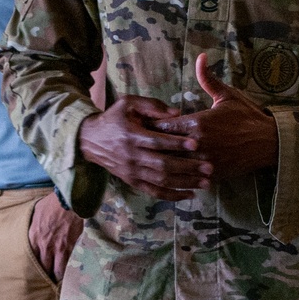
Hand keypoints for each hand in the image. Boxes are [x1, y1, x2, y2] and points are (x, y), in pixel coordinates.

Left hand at [28, 192, 83, 282]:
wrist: (67, 201)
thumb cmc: (51, 205)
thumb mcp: (35, 216)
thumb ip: (33, 229)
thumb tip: (33, 235)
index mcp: (33, 239)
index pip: (31, 260)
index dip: (35, 268)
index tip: (37, 272)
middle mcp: (44, 247)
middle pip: (44, 268)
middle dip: (46, 275)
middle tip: (48, 280)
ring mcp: (58, 248)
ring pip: (57, 270)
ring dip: (57, 276)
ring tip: (59, 281)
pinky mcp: (70, 247)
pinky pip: (67, 263)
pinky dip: (68, 269)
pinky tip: (69, 273)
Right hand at [77, 94, 209, 199]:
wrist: (89, 140)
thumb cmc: (113, 118)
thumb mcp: (128, 104)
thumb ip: (151, 106)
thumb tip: (177, 113)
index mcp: (131, 136)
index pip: (156, 142)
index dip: (176, 144)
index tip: (196, 144)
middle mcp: (131, 157)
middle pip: (162, 165)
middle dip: (188, 167)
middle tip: (209, 166)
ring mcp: (132, 172)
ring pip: (161, 181)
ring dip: (185, 183)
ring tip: (205, 182)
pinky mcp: (132, 182)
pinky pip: (154, 192)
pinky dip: (172, 196)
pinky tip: (189, 195)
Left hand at [150, 53, 279, 182]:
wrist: (269, 142)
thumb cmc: (247, 116)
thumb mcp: (227, 96)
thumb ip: (208, 79)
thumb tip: (200, 57)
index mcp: (197, 123)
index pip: (162, 126)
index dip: (152, 126)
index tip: (146, 125)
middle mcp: (197, 144)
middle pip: (163, 147)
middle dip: (154, 145)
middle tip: (144, 143)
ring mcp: (204, 162)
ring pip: (173, 165)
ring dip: (165, 161)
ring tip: (155, 158)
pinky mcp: (211, 175)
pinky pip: (188, 177)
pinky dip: (180, 174)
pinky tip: (173, 171)